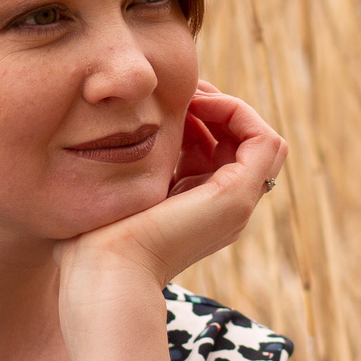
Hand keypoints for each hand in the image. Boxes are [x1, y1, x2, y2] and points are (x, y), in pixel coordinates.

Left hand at [53, 83, 286, 293]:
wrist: (105, 269)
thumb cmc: (95, 238)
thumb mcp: (118, 191)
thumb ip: (128, 167)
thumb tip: (110, 135)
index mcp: (199, 207)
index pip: (218, 149)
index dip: (200, 118)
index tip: (167, 103)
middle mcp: (224, 206)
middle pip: (240, 142)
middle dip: (215, 107)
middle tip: (182, 91)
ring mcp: (236, 203)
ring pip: (259, 139)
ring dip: (228, 106)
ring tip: (190, 95)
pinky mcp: (237, 196)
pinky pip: (265, 141)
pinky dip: (238, 113)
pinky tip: (199, 104)